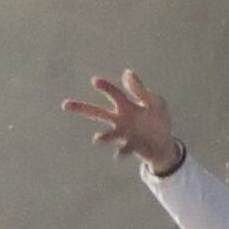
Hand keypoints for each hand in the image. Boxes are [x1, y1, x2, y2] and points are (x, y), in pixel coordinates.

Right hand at [62, 69, 184, 175]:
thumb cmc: (157, 119)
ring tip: (97, 139)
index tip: (94, 81)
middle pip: (98, 113)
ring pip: (109, 135)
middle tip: (65, 104)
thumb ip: (141, 90)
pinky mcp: (132, 147)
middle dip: (82, 108)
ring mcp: (124, 134)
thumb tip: (126, 73)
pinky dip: (121, 152)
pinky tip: (117, 155)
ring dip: (104, 137)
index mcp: (126, 106)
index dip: (104, 87)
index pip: (113, 94)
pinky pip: (124, 150)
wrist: (164, 143)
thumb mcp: (154, 102)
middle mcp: (120, 120)